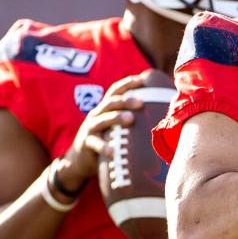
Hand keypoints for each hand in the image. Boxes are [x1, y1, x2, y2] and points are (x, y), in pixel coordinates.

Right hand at [54, 71, 148, 190]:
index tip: (142, 79)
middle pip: (110, 103)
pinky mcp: (86, 143)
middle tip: (141, 102)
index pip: (115, 91)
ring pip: (103, 120)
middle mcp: (97, 114)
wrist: (80, 159)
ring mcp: (90, 128)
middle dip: (125, 100)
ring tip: (131, 118)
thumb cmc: (105, 139)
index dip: (126, 83)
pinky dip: (104, 147)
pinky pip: (95, 144)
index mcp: (104, 108)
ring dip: (116, 117)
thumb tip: (158, 113)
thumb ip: (128, 118)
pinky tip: (113, 151)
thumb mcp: (113, 126)